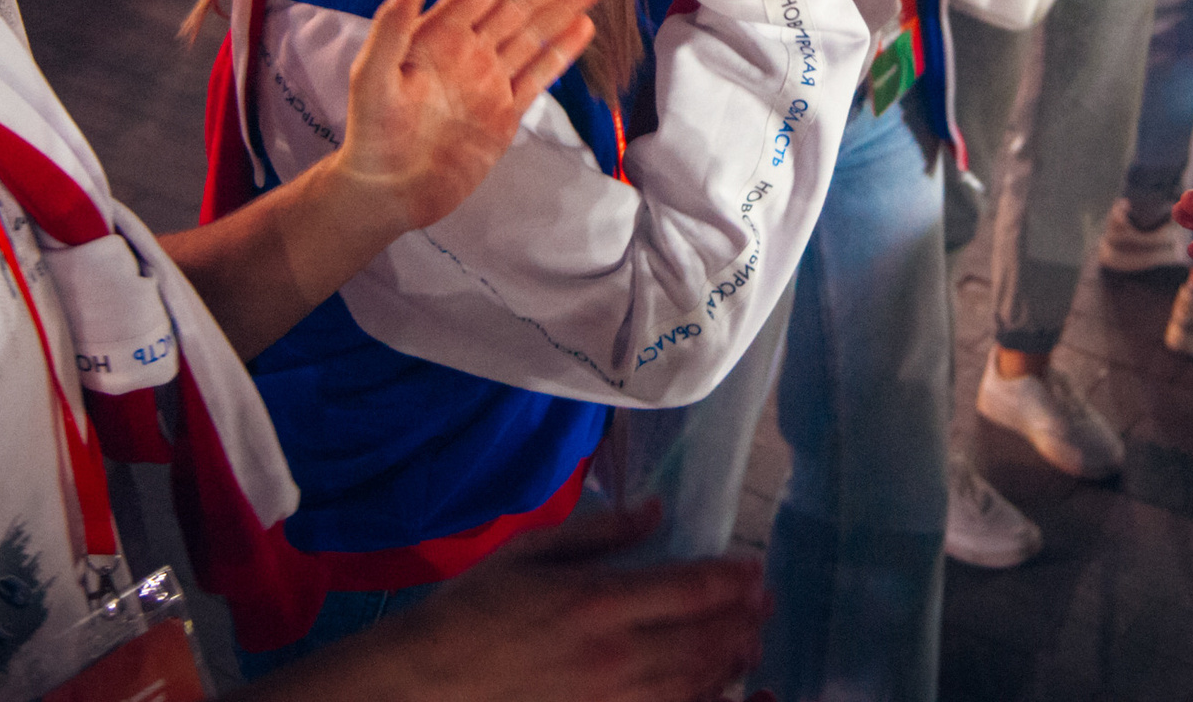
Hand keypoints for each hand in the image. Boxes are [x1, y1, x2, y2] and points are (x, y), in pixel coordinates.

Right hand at [303, 503, 769, 701]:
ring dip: (730, 661)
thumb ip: (601, 532)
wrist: (429, 681)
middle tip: (763, 604)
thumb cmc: (474, 608)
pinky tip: (708, 687)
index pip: (690, 587)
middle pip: (703, 638)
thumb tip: (657, 510)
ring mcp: (611, 698)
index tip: (753, 567)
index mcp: (599, 599)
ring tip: (749, 644)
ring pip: (693, 682)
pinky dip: (696, 699)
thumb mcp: (532, 551)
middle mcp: (616, 653)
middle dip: (742, 619)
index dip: (731, 578)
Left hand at [332, 0, 609, 231]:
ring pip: (535, 33)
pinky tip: (583, 26)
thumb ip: (391, 27)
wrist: (388, 193)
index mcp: (437, 36)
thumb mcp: (371, 78)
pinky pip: (538, 76)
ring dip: (565, 3)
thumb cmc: (372, 134)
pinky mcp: (505, 115)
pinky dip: (561, 52)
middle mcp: (469, 51)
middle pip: (518, 2)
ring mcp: (490, 81)